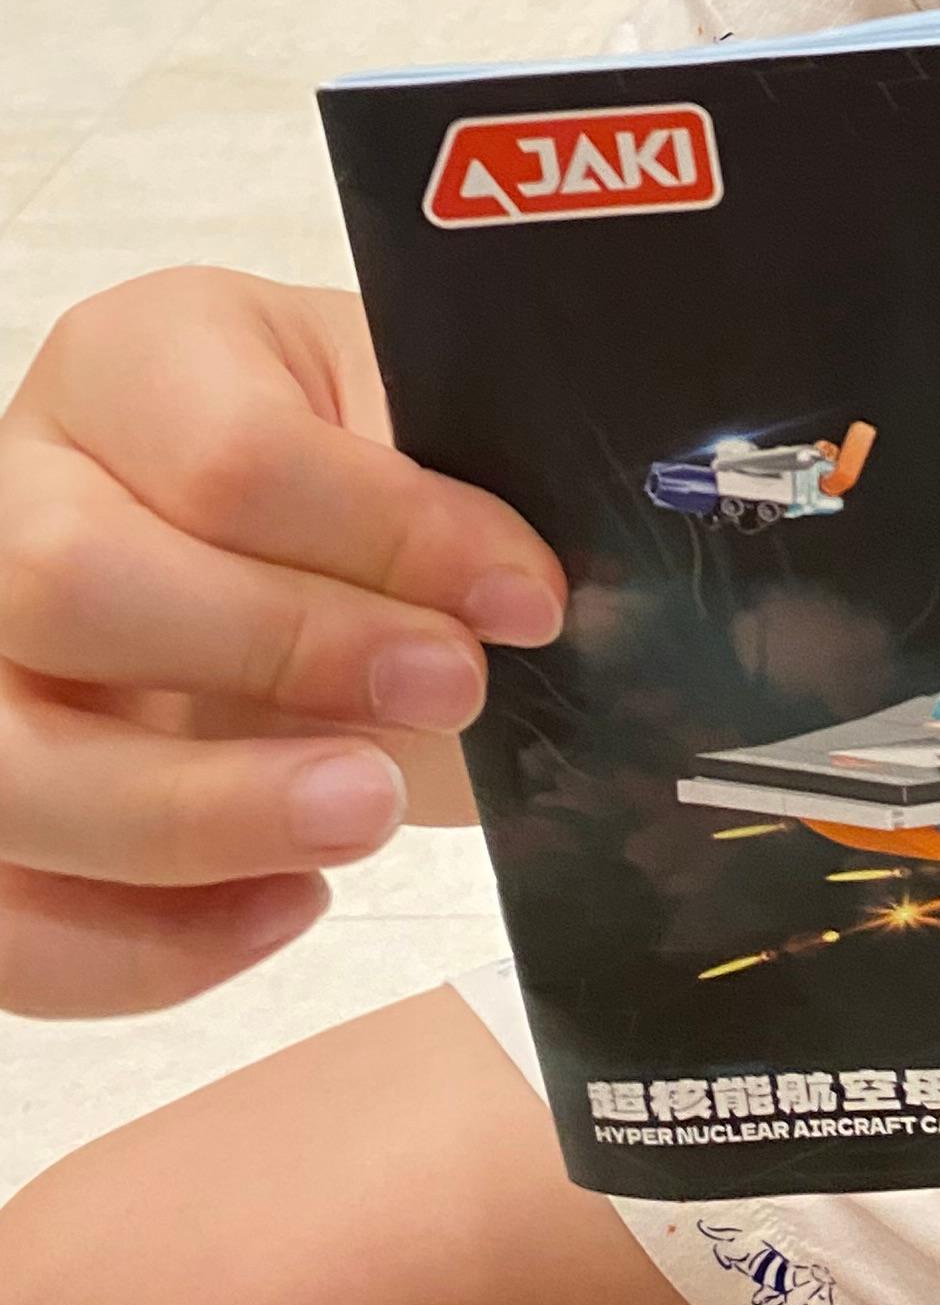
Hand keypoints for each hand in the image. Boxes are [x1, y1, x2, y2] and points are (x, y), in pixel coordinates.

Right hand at [0, 270, 564, 1018]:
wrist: (328, 572)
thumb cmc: (382, 489)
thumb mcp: (425, 435)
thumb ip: (454, 488)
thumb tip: (520, 601)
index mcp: (142, 360)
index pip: (226, 452)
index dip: (386, 537)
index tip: (522, 604)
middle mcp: (17, 491)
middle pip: (64, 585)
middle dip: (278, 658)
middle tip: (450, 697)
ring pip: (4, 763)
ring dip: (195, 819)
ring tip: (364, 820)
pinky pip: (5, 916)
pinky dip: (139, 945)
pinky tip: (285, 905)